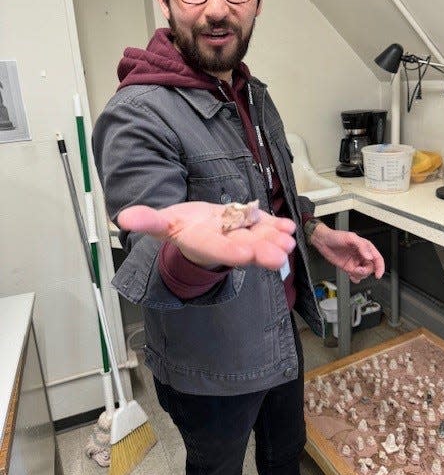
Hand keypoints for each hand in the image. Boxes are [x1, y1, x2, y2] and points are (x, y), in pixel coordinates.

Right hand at [117, 202, 295, 270]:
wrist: (198, 232)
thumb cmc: (180, 228)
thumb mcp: (161, 224)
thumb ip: (146, 221)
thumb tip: (122, 218)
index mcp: (202, 243)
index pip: (216, 249)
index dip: (230, 251)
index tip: (245, 253)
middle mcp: (223, 242)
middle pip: (243, 248)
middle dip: (261, 252)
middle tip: (279, 256)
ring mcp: (239, 235)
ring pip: (259, 239)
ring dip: (274, 240)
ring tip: (288, 240)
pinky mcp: (250, 227)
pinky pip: (265, 227)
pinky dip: (277, 226)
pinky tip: (288, 226)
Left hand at [310, 221, 384, 283]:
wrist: (323, 242)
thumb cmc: (336, 236)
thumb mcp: (350, 238)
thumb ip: (361, 246)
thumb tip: (369, 256)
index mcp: (365, 247)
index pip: (377, 258)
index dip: (380, 267)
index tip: (378, 274)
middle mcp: (361, 255)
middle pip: (371, 267)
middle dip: (366, 271)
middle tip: (358, 270)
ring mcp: (355, 262)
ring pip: (364, 273)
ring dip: (360, 275)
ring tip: (352, 271)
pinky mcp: (349, 267)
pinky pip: (356, 276)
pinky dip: (355, 278)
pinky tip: (350, 275)